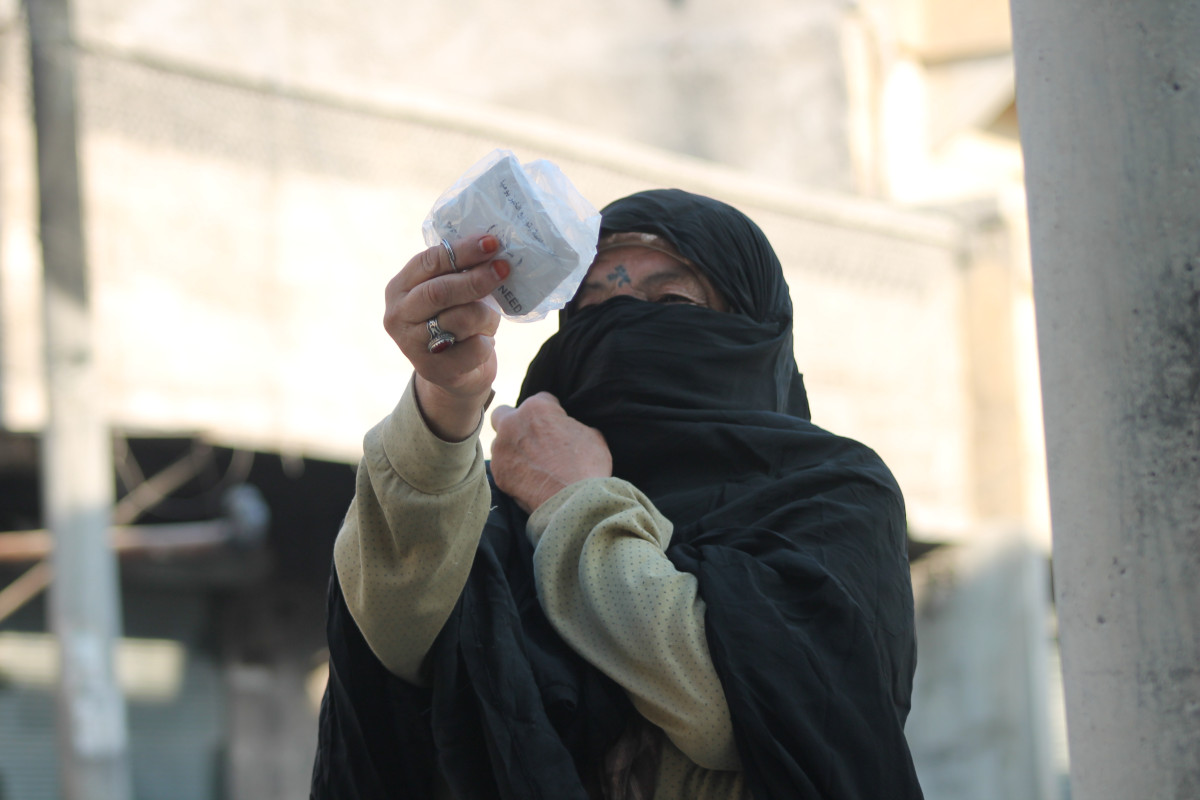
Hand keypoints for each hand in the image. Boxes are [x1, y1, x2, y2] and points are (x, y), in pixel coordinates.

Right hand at [384, 235, 509, 440]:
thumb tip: (494, 249)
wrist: (455, 371)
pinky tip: (483, 342)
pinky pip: (474, 348)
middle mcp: (398, 316)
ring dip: (486, 315)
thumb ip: (461, 271)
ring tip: (489, 318)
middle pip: (440, 291)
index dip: (463, 250)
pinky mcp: (435, 370)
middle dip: (476, 279)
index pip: (428, 262)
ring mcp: (412, 346)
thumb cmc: (455, 320)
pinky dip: (487, 342)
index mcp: (399, 288)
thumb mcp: (452, 292)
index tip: (492, 243)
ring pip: (461, 319)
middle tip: (503, 269)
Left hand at [490, 393, 612, 513]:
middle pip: (504, 413)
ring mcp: (501, 448)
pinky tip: (528, 479)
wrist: (574, 502)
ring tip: (532, 464)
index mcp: (537, 408)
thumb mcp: (592, 435)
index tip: (557, 425)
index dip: (552, 413)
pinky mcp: (498, 472)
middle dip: (515, 422)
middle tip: (532, 437)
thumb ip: (572, 425)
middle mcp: (512, 423)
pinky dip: (512, 470)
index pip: (541, 399)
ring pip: (501, 442)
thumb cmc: (587, 466)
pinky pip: (502, 466)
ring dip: (512, 448)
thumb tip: (569, 429)